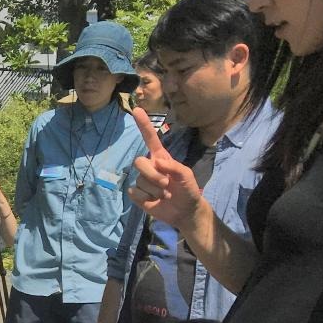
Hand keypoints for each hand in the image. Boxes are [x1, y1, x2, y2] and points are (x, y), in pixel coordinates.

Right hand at [127, 107, 204, 231]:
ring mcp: (142, 180)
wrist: (184, 211)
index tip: (136, 110)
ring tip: (165, 195)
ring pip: (139, 180)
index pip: (150, 139)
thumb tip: (158, 163)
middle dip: (152, 175)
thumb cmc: (188, 190)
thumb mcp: (187, 176)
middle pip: (139, 162)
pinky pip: (134, 192)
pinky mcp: (137, 194)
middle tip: (166, 185)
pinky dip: (145, 198)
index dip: (143, 125)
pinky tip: (154, 200)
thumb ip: (174, 167)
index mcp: (161, 157)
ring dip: (154, 190)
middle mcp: (150, 166)